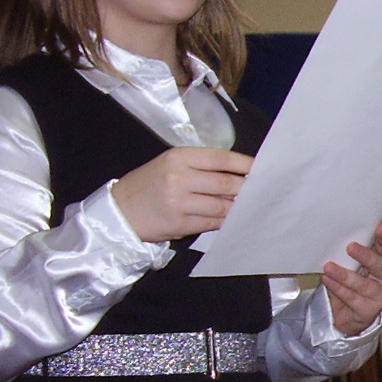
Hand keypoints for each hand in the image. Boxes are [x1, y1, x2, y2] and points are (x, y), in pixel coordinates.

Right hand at [112, 148, 252, 241]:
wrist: (119, 210)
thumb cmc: (150, 184)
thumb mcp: (171, 165)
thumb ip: (202, 168)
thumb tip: (240, 176)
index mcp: (179, 157)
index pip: (221, 159)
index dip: (245, 164)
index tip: (262, 169)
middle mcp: (178, 177)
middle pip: (226, 184)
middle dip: (246, 189)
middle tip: (261, 192)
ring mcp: (178, 202)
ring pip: (222, 206)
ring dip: (237, 208)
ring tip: (246, 207)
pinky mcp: (179, 224)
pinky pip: (212, 223)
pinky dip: (224, 222)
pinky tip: (230, 220)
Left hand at [323, 224, 381, 337]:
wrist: (347, 316)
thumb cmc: (350, 285)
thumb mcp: (352, 266)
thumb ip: (350, 254)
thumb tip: (335, 235)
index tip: (380, 227)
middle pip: (380, 266)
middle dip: (366, 256)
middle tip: (350, 247)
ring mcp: (380, 296)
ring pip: (364, 285)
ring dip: (345, 275)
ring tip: (329, 267)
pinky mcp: (369, 310)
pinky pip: (352, 298)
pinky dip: (339, 289)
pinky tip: (328, 280)